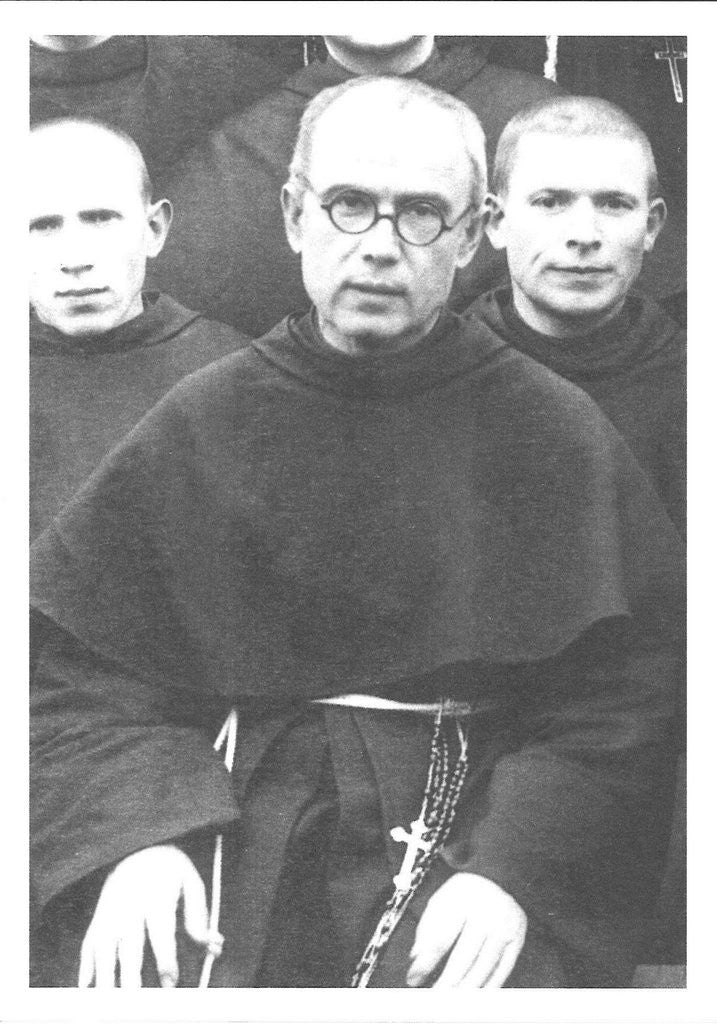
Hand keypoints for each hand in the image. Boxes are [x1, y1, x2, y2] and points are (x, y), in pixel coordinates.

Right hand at [78, 844, 222, 987]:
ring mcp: (109, 911)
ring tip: (110, 1001)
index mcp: (155, 894)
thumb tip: (213, 946)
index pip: (160, 930)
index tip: (170, 981)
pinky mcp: (98, 918)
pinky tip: (86, 987)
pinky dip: (85, 965)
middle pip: (128, 944)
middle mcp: (129, 904)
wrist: (136, 847)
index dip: (166, 957)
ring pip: (104, 948)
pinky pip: (88, 944)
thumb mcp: (190, 881)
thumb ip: (199, 915)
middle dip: (131, 975)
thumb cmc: (169, 870)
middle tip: (135, 1002)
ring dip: (105, 976)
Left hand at [406, 873, 526, 987]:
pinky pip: (503, 968)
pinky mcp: (518, 937)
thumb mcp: (440, 901)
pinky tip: (476, 996)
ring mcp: (505, 924)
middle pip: (464, 956)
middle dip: (446, 982)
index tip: (413, 979)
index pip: (442, 936)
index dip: (426, 962)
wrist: (496, 877)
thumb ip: (427, 930)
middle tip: (434, 998)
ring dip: (466, 990)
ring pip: (484, 966)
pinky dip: (489, 986)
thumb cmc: (462, 895)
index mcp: (461, 896)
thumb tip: (416, 962)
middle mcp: (486, 909)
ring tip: (451, 1002)